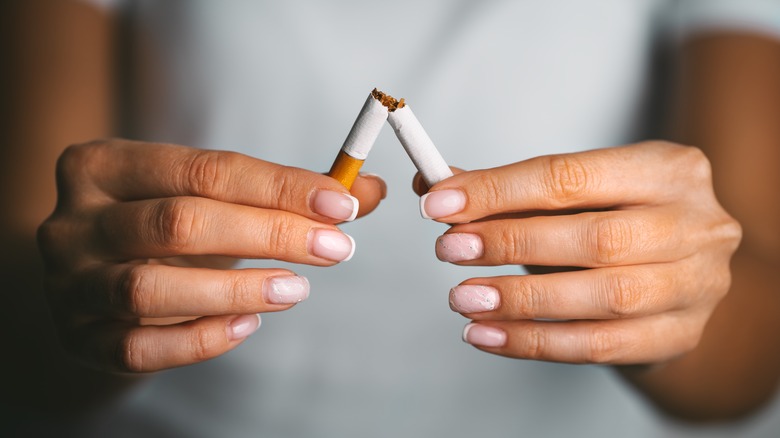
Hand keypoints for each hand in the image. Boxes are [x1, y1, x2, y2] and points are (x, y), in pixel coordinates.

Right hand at [37, 139, 384, 371]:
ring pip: (149, 288)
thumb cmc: (167, 226)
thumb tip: (367, 190)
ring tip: (298, 290)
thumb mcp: (214, 197)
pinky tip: (249, 324)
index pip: (204, 169)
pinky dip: (200, 339)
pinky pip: (138, 348)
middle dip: (269, 234)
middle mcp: (73, 222)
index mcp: (103, 165)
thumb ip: (287, 193)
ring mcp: (68, 284)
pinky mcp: (79, 338)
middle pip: (179, 222)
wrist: (97, 276)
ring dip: (236, 289)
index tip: (340, 204)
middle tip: (335, 248)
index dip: (279, 187)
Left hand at [416, 141, 740, 364]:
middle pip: (594, 238)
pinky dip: (534, 342)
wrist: (676, 276)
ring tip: (463, 298)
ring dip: (521, 300)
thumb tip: (434, 185)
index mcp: (667, 168)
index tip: (439, 203)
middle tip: (449, 249)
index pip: (570, 176)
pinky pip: (598, 346)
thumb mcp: (572, 194)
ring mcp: (696, 285)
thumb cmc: (613, 223)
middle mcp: (696, 224)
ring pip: (602, 298)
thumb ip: (506, 189)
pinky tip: (488, 334)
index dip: (499, 191)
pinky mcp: (679, 335)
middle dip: (510, 242)